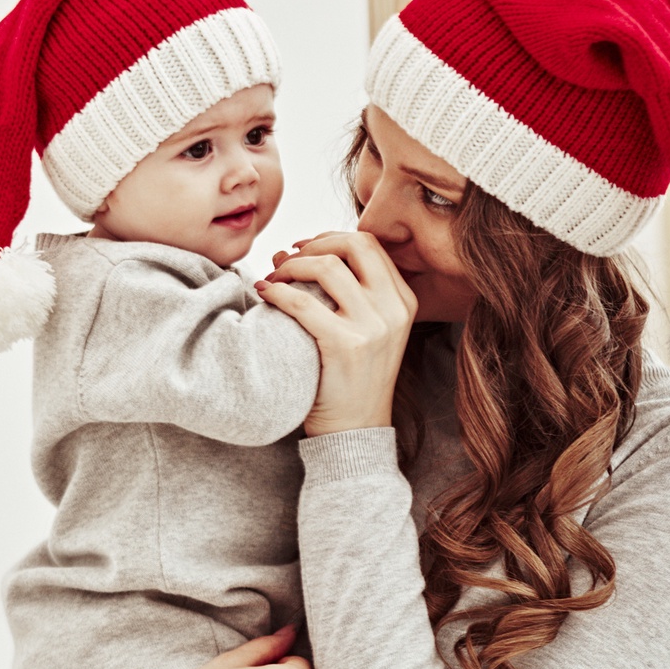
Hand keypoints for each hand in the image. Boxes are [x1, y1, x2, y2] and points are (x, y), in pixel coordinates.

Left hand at [255, 232, 416, 435]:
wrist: (356, 430)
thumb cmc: (351, 378)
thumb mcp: (366, 329)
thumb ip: (345, 291)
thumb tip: (291, 251)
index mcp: (403, 300)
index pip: (369, 245)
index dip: (331, 238)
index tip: (305, 249)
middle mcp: (394, 309)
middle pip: (355, 244)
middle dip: (314, 244)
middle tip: (286, 259)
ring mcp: (374, 327)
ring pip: (327, 267)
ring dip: (291, 266)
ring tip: (273, 278)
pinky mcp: (347, 345)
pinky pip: (303, 303)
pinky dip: (278, 293)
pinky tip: (265, 295)